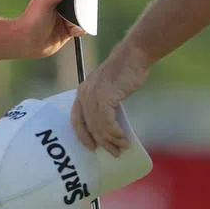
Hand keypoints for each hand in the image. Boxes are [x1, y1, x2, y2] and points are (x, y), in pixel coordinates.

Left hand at [17, 0, 85, 58]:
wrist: (27, 43)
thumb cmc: (30, 21)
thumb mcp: (46, 2)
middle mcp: (60, 6)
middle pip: (77, 2)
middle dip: (82, 4)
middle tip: (82, 7)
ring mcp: (64, 19)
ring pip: (80, 15)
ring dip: (81, 18)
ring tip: (77, 20)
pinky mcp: (68, 31)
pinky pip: (80, 28)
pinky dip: (81, 28)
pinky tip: (75, 29)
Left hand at [71, 40, 150, 155]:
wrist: (133, 56)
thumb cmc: (124, 72)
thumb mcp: (108, 88)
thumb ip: (104, 103)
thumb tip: (109, 128)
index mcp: (82, 92)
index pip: (76, 119)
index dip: (83, 136)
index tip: (92, 148)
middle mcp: (84, 94)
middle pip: (89, 126)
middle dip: (102, 142)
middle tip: (114, 153)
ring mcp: (93, 95)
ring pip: (99, 126)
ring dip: (112, 140)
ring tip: (123, 147)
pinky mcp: (105, 96)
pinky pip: (107, 122)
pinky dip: (115, 133)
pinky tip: (123, 138)